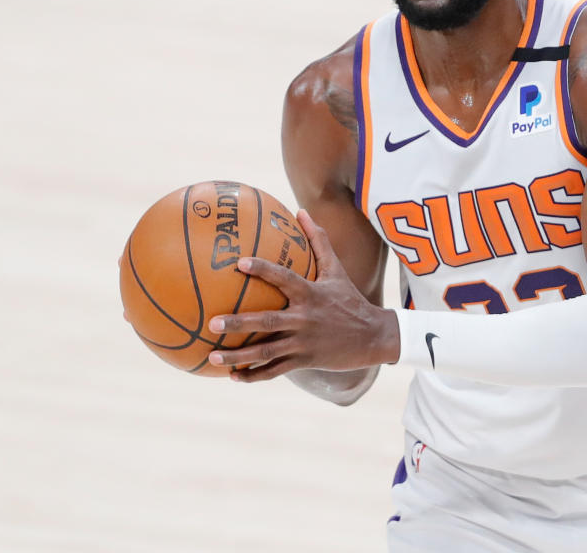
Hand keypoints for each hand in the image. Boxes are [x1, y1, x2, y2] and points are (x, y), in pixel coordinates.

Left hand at [205, 210, 398, 381]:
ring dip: (238, 355)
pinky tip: (233, 377)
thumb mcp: (336, 269)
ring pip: (266, 351)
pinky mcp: (305, 360)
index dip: (262, 270)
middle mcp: (305, 318)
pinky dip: (254, 375)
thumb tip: (302, 211)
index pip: (283, 278)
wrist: (374, 335)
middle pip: (267, 322)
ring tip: (212, 356)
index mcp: (310, 294)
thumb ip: (318, 241)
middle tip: (212, 322)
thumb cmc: (349, 299)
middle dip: (239, 322)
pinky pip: (275, 370)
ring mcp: (303, 342)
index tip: (238, 263)